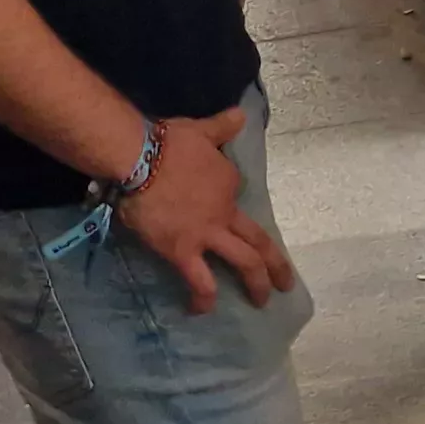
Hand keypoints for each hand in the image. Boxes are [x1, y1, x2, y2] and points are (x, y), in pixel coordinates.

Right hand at [112, 108, 294, 314]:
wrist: (139, 160)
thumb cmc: (166, 143)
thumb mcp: (199, 130)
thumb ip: (221, 127)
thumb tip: (240, 114)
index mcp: (227, 182)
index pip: (235, 195)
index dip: (229, 202)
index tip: (218, 209)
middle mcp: (225, 212)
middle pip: (259, 242)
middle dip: (276, 264)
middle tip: (285, 283)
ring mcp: (206, 234)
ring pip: (243, 263)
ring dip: (256, 284)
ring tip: (261, 301)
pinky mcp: (183, 251)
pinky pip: (199, 281)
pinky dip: (203, 298)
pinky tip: (201, 309)